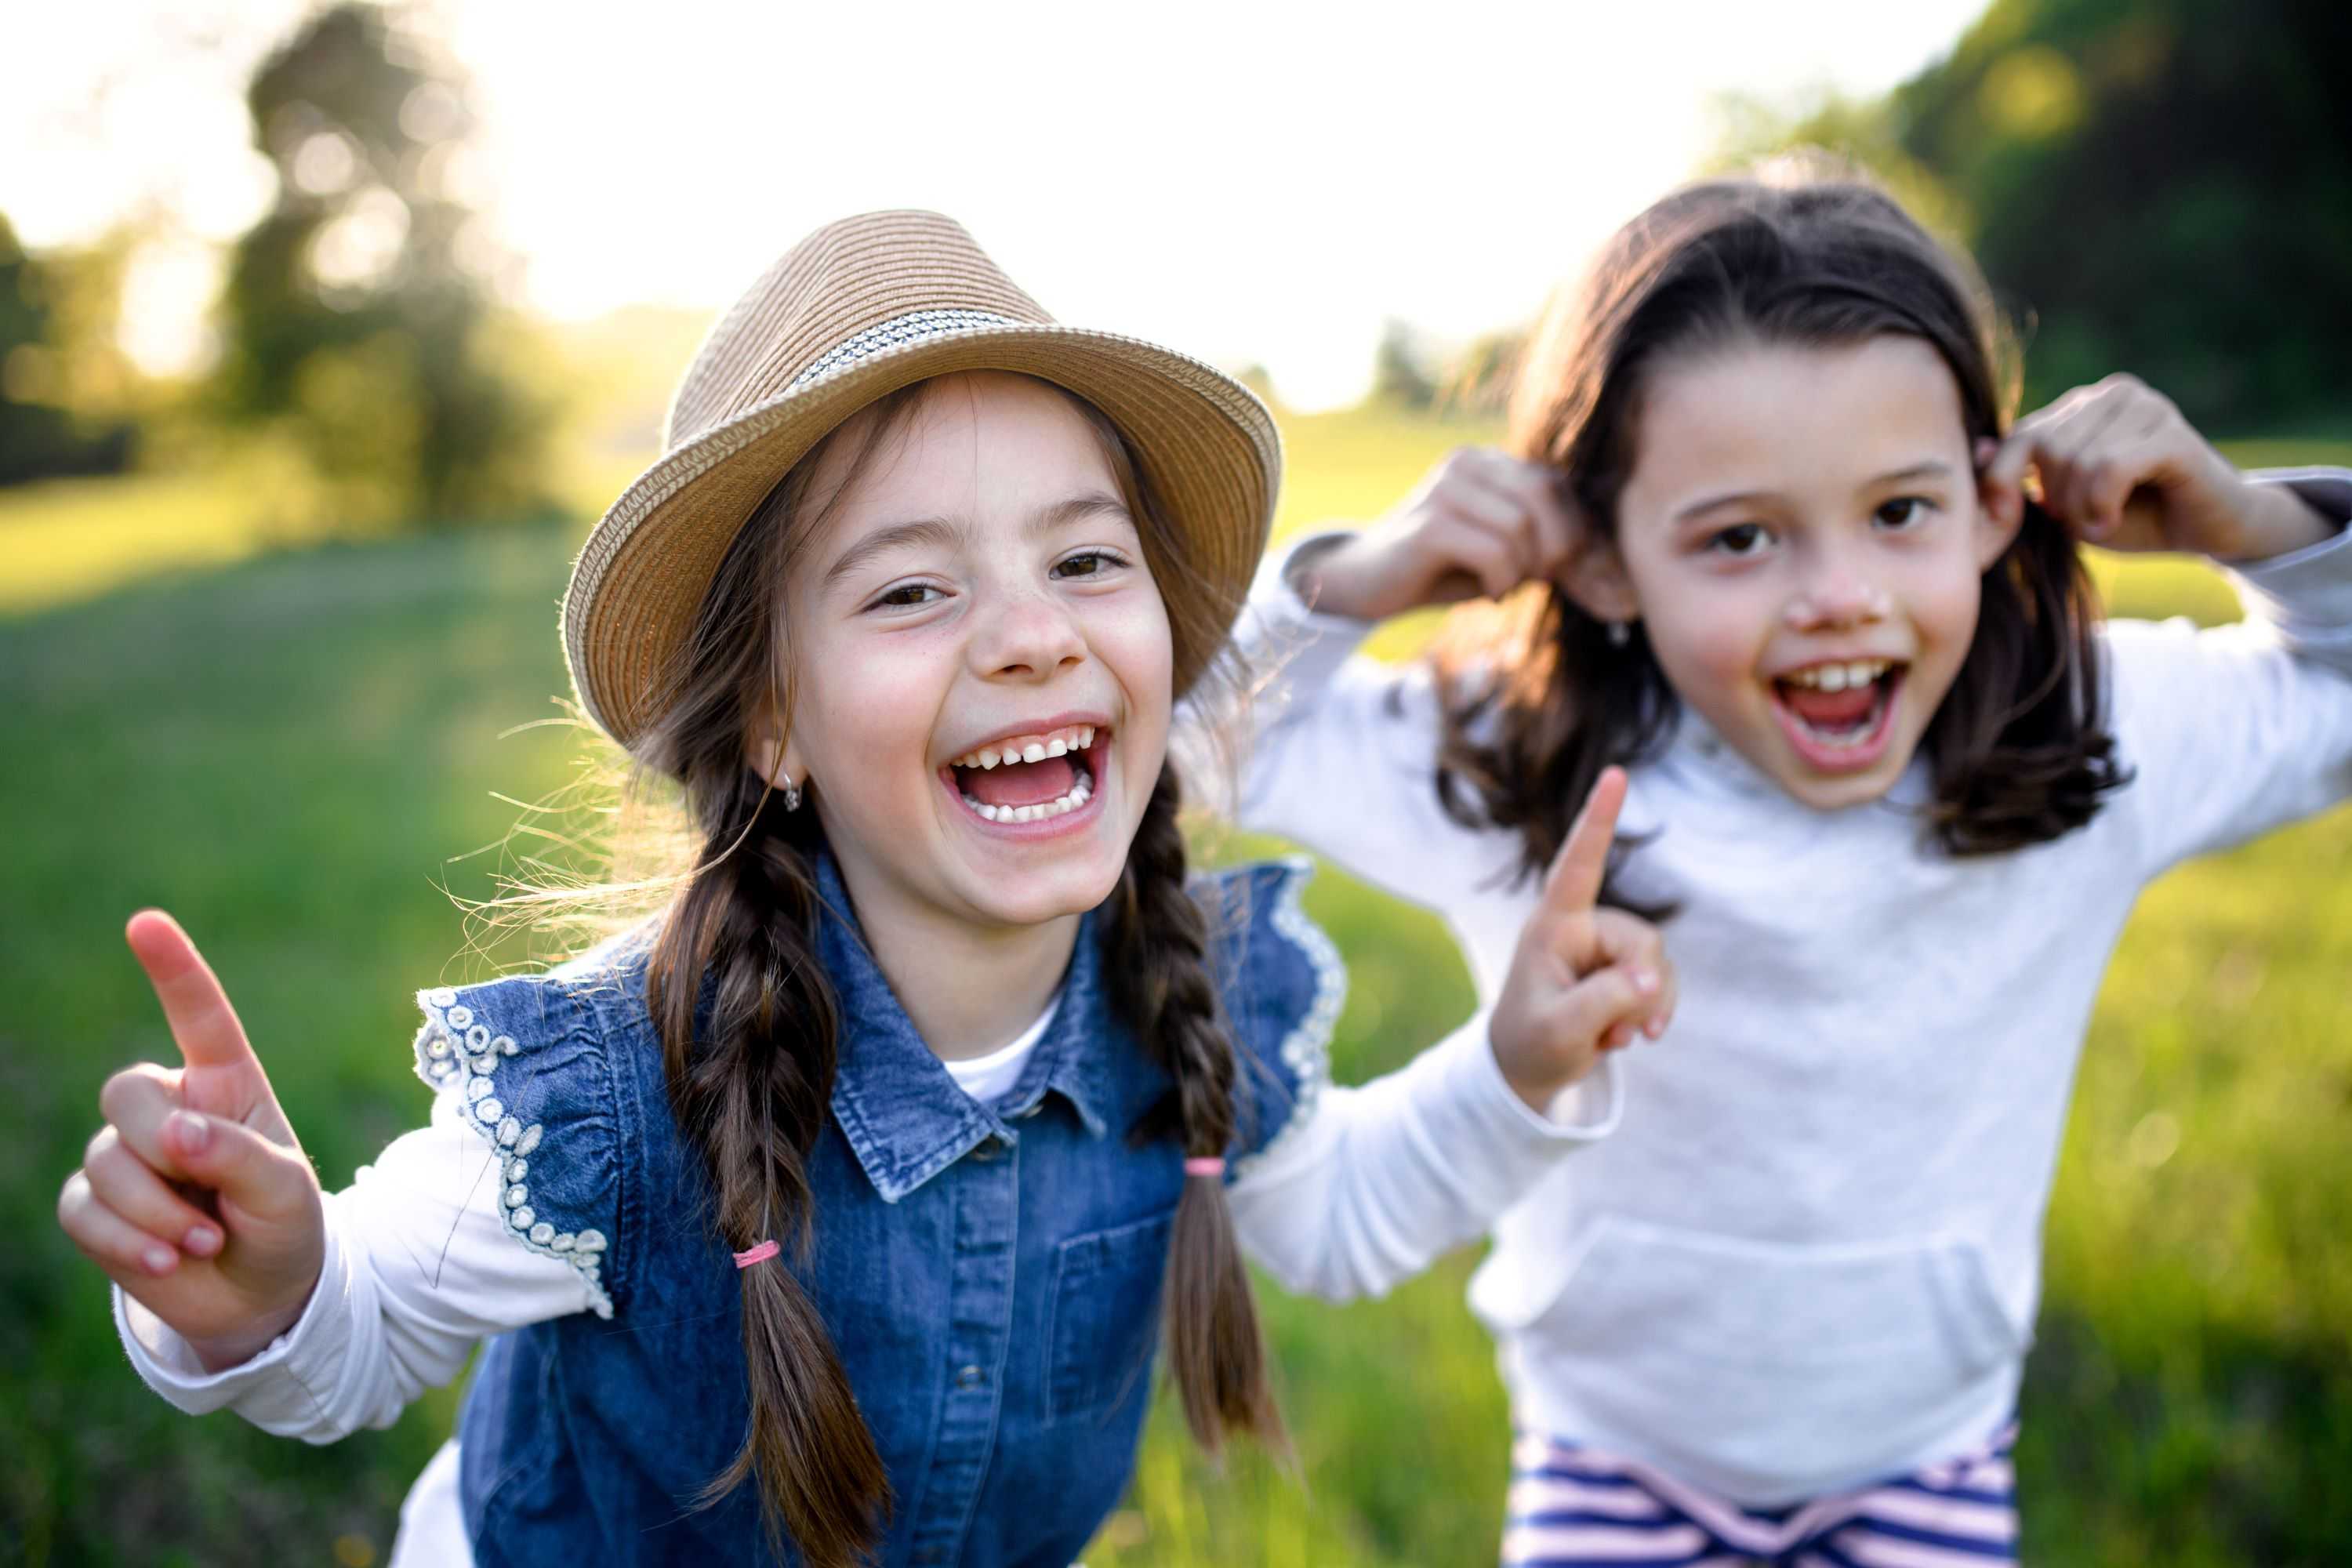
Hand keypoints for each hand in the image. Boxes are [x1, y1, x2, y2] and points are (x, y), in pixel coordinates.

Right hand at [57, 912, 324, 1370]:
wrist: (263, 1297)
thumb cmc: (284, 1227)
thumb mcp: (284, 1191)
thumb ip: (236, 1155)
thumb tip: (175, 1135)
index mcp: (226, 1085)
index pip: (198, 1016)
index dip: (173, 969)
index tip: (146, 923)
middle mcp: (171, 1109)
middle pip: (126, 1092)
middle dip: (161, 1149)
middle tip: (213, 1204)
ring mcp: (128, 1156)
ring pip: (103, 1161)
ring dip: (157, 1214)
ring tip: (204, 1240)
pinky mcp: (98, 1207)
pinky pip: (82, 1211)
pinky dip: (127, 1243)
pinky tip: (169, 1262)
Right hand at [1290, 446, 1585, 620]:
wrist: (1362, 585)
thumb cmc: (1441, 570)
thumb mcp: (1502, 551)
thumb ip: (1545, 543)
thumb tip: (1609, 564)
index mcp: (1486, 461)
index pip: (1556, 483)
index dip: (1572, 530)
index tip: (1558, 569)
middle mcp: (1465, 463)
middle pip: (1544, 494)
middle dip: (1554, 547)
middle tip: (1535, 579)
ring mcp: (1444, 489)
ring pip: (1521, 527)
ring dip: (1522, 570)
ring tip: (1502, 586)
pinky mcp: (1429, 524)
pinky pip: (1494, 551)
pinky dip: (1501, 581)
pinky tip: (1487, 594)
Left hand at [1488, 768, 1674, 1111]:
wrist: (1527, 1069)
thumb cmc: (1530, 1042)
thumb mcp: (1560, 1030)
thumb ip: (1604, 1002)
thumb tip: (1650, 981)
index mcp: (1553, 926)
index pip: (1579, 865)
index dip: (1599, 820)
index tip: (1616, 774)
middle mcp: (1584, 928)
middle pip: (1641, 942)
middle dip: (1639, 991)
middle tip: (1614, 1030)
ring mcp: (1608, 949)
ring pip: (1657, 964)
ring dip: (1645, 1009)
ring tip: (1612, 1037)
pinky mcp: (1626, 972)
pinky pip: (1663, 983)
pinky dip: (1653, 1014)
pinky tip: (1628, 1037)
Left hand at [1979, 373, 2332, 560]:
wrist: (2210, 529)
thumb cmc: (2136, 516)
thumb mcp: (2067, 504)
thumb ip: (2025, 478)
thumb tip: (1977, 449)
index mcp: (2084, 405)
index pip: (2022, 432)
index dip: (2001, 478)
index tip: (2003, 517)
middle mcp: (2114, 395)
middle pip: (2046, 448)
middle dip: (2054, 499)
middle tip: (2081, 521)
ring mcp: (2146, 407)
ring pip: (2076, 460)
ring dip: (2080, 508)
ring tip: (2102, 520)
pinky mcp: (2172, 433)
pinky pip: (2109, 469)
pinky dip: (2102, 505)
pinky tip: (2113, 519)